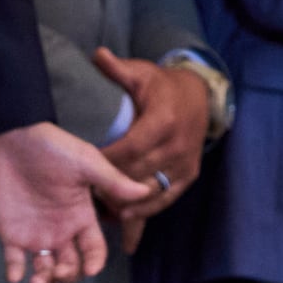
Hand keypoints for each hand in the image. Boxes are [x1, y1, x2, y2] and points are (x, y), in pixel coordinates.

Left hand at [0, 122, 145, 282]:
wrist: (11, 137)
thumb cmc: (52, 147)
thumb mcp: (86, 162)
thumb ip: (112, 181)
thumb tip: (146, 190)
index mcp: (82, 216)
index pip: (94, 249)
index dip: (95, 262)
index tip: (92, 270)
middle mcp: (62, 230)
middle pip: (72, 266)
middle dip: (68, 276)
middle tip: (59, 271)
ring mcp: (36, 233)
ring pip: (45, 270)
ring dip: (44, 281)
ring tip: (37, 280)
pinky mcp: (10, 233)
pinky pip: (13, 261)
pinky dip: (15, 273)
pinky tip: (16, 276)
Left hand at [91, 50, 206, 245]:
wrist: (200, 96)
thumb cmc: (162, 85)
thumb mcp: (141, 73)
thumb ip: (117, 69)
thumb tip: (97, 55)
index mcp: (162, 121)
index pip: (130, 149)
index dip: (107, 163)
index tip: (83, 172)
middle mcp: (177, 146)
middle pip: (138, 175)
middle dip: (111, 189)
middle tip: (83, 200)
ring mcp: (184, 164)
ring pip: (151, 193)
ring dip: (126, 207)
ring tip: (100, 217)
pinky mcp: (188, 176)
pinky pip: (165, 200)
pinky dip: (145, 214)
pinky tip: (125, 227)